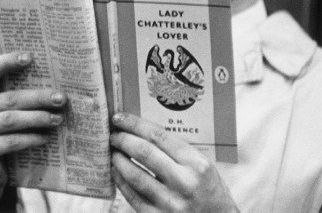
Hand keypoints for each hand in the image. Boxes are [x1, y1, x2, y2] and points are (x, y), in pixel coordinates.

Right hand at [0, 52, 66, 208]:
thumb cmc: (2, 137)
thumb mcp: (5, 115)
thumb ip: (17, 100)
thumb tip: (55, 88)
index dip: (7, 61)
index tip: (31, 57)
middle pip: (8, 99)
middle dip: (38, 98)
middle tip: (61, 99)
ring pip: (10, 120)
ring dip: (38, 118)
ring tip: (58, 119)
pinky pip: (9, 142)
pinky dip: (30, 139)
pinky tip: (45, 138)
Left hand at [110, 113, 237, 211]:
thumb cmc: (209, 190)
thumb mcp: (201, 165)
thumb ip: (177, 150)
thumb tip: (142, 131)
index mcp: (196, 163)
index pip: (158, 136)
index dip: (134, 124)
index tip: (120, 118)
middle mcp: (184, 182)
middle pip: (144, 153)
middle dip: (123, 140)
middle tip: (113, 135)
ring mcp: (170, 203)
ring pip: (134, 175)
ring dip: (118, 160)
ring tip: (113, 152)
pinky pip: (133, 196)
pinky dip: (121, 181)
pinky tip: (117, 172)